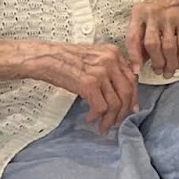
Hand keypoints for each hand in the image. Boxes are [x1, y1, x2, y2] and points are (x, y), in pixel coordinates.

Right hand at [25, 42, 139, 135]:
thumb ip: (109, 69)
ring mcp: (101, 72)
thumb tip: (119, 90)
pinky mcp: (89, 84)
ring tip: (102, 126)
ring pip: (116, 103)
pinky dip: (97, 117)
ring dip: (110, 119)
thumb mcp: (94, 57)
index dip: (134, 97)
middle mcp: (111, 61)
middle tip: (117, 122)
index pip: (132, 79)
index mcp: (114, 53)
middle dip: (123, 111)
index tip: (132, 109)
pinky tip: (90, 119)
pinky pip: (101, 107)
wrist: (45, 57)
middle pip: (127, 92)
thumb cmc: (65, 59)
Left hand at [126, 0, 178, 78]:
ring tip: (170, 71)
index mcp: (139, 12)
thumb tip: (141, 59)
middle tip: (159, 72)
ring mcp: (169, 16)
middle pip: (151, 45)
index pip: (133, 37)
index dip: (134, 56)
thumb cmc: (165, 1)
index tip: (137, 70)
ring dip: (170, 63)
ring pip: (168, 47)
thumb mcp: (148, 13)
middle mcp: (152, 13)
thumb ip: (143, 33)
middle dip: (156, 62)